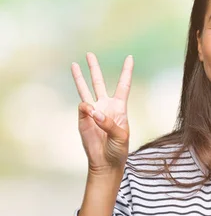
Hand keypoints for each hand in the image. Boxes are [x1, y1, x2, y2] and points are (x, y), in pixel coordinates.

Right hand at [72, 52, 132, 175]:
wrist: (106, 162)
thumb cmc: (118, 149)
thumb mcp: (121, 136)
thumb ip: (108, 122)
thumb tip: (92, 111)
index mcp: (120, 108)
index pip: (124, 85)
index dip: (126, 71)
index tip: (130, 57)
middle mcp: (106, 106)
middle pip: (99, 82)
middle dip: (94, 68)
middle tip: (89, 54)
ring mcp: (93, 112)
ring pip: (85, 90)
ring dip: (79, 77)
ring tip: (74, 64)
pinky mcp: (83, 119)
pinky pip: (82, 108)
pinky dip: (86, 109)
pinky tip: (90, 114)